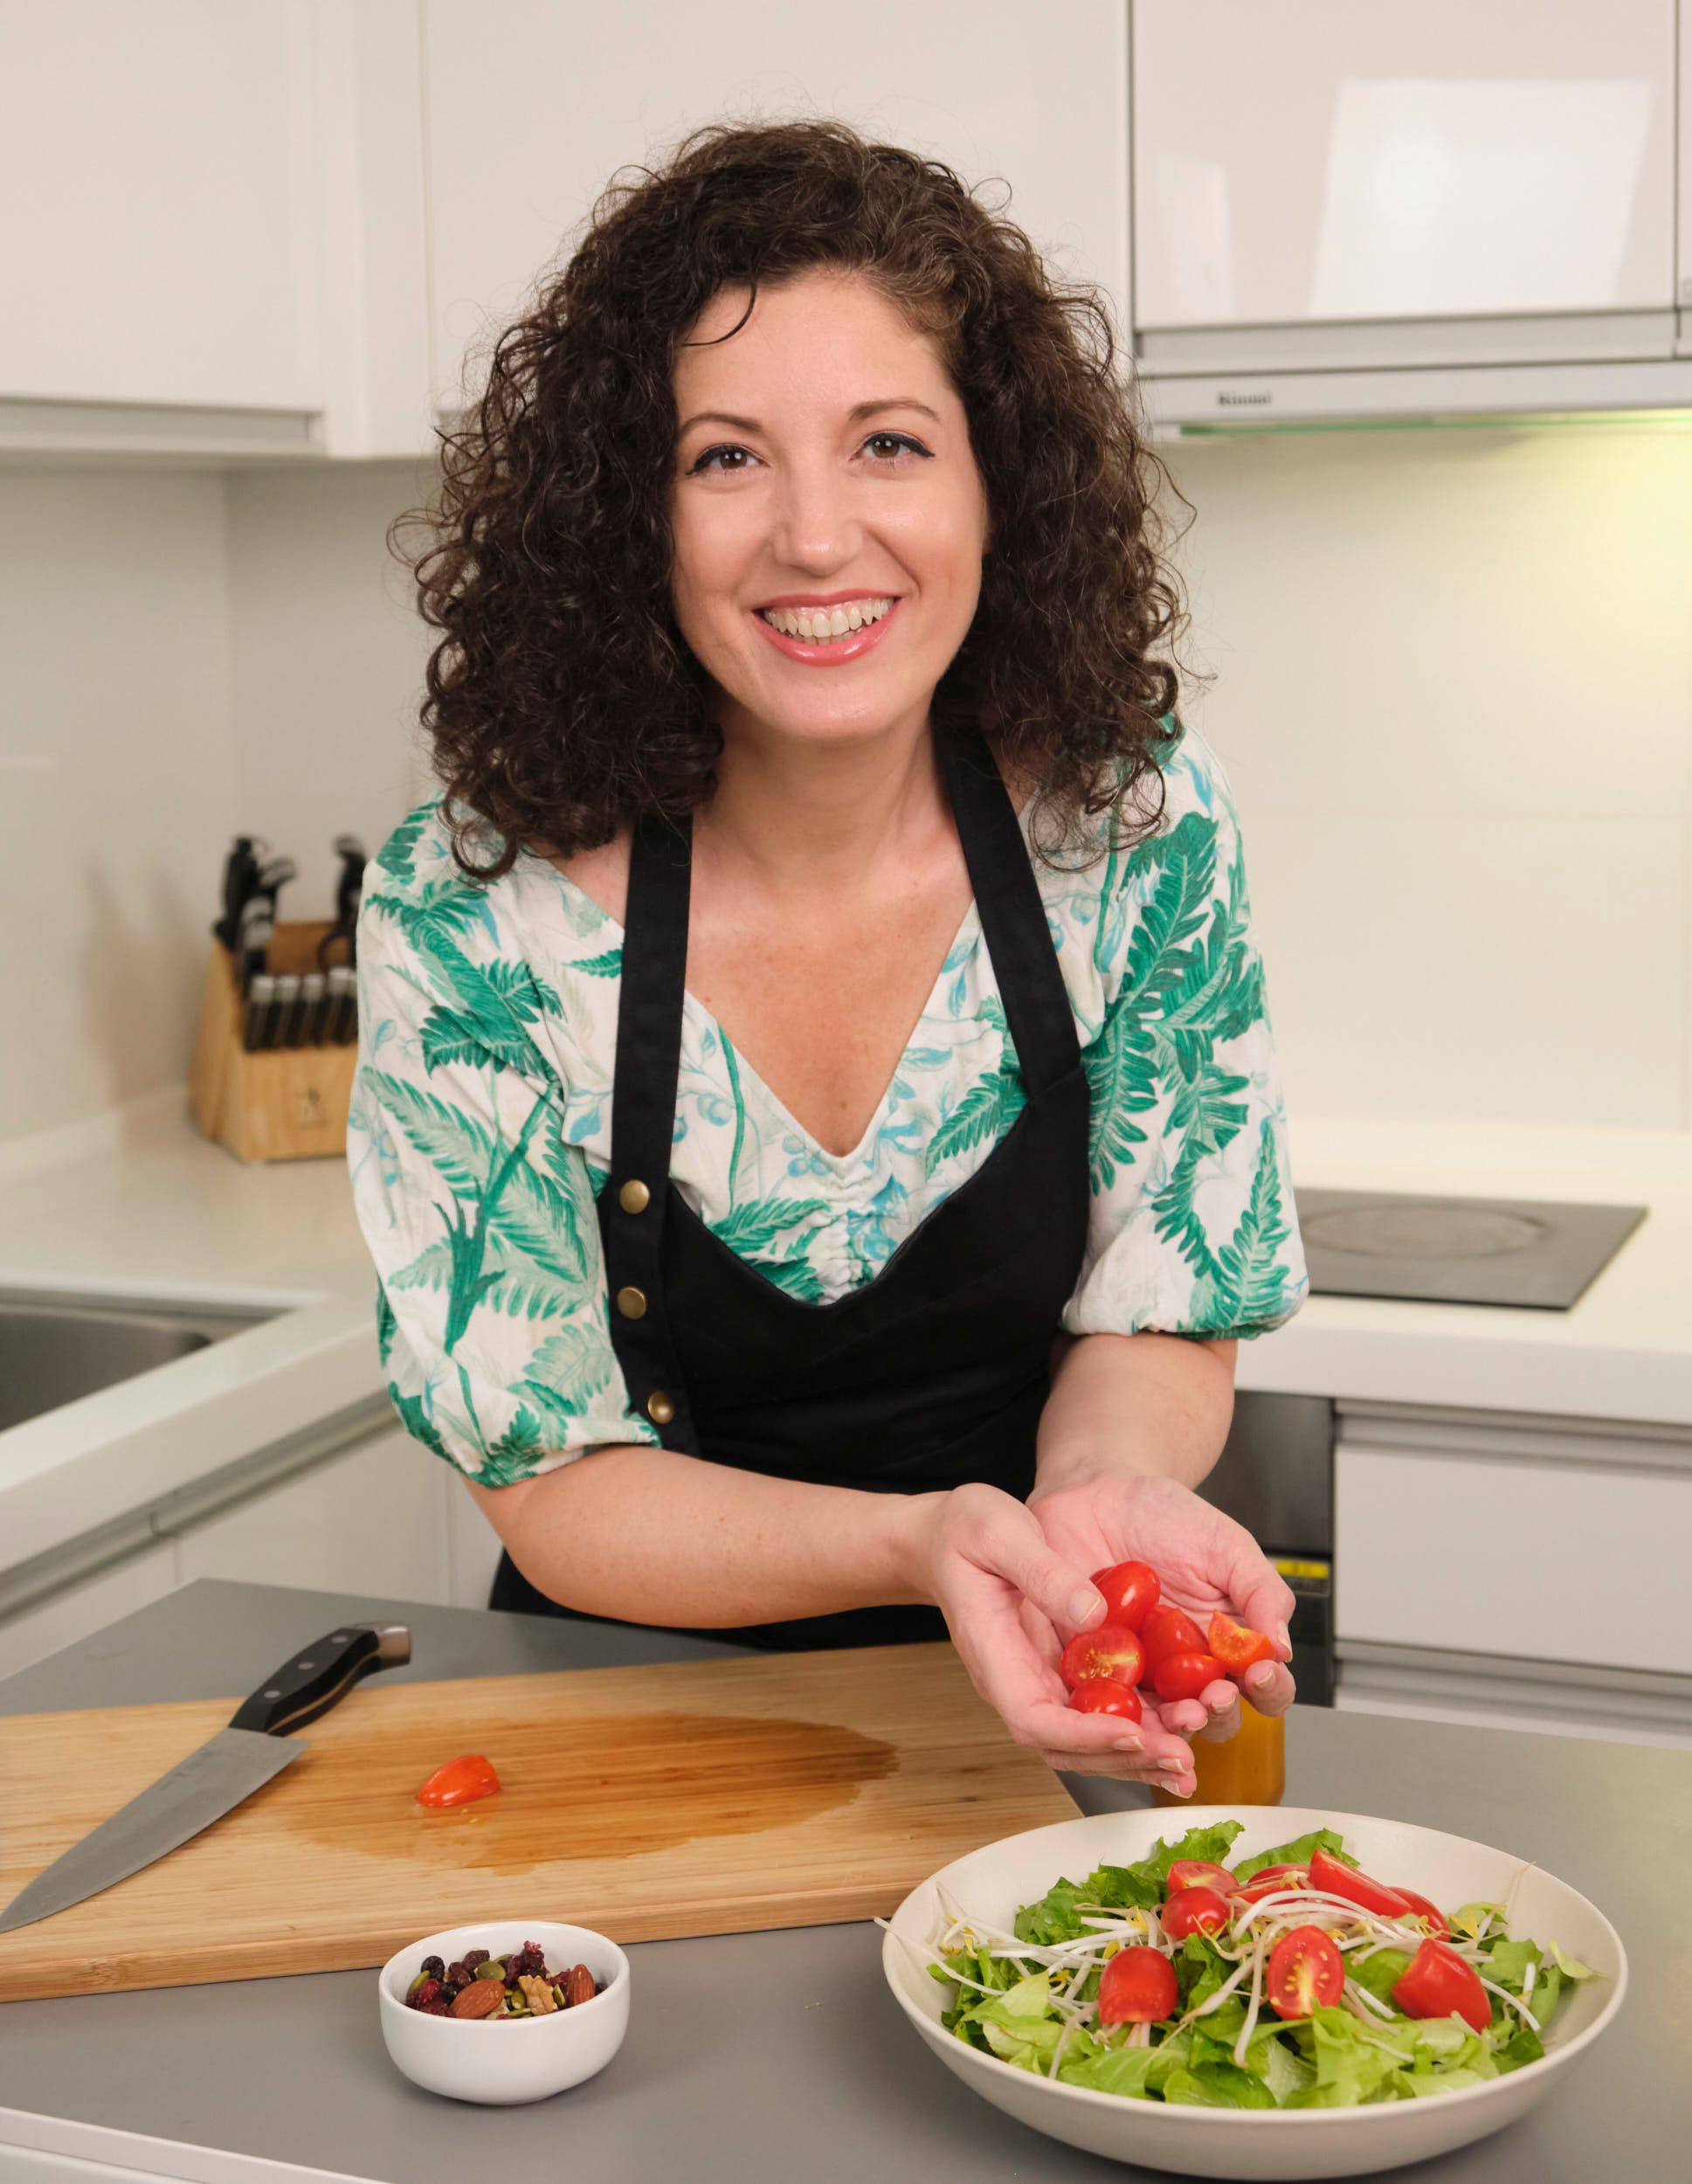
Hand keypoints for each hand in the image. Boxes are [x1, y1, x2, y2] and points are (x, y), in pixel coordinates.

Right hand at [904, 1482, 1201, 1790]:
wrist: (944, 1536)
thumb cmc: (964, 1530)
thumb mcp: (999, 1533)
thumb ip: (1042, 1573)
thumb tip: (1093, 1614)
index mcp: (994, 1654)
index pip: (1034, 1717)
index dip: (1084, 1734)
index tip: (1134, 1733)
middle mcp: (1014, 1681)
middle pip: (1065, 1745)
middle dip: (1122, 1759)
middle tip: (1181, 1760)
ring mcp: (1035, 1681)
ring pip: (1082, 1741)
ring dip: (1133, 1757)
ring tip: (1186, 1765)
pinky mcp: (1057, 1673)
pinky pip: (1093, 1714)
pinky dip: (1133, 1731)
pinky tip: (1175, 1733)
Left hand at [1027, 1471, 1297, 1793]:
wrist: (1099, 1493)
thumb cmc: (1167, 1518)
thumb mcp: (1226, 1545)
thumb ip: (1262, 1592)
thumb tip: (1283, 1646)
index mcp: (1229, 1645)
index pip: (1263, 1686)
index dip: (1268, 1688)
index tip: (1259, 1672)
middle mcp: (1187, 1670)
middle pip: (1214, 1717)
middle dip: (1218, 1715)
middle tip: (1212, 1699)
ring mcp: (1140, 1674)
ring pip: (1160, 1722)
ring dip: (1171, 1728)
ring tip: (1177, 1713)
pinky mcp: (1092, 1669)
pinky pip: (1101, 1703)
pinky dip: (1112, 1714)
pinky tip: (1121, 1706)